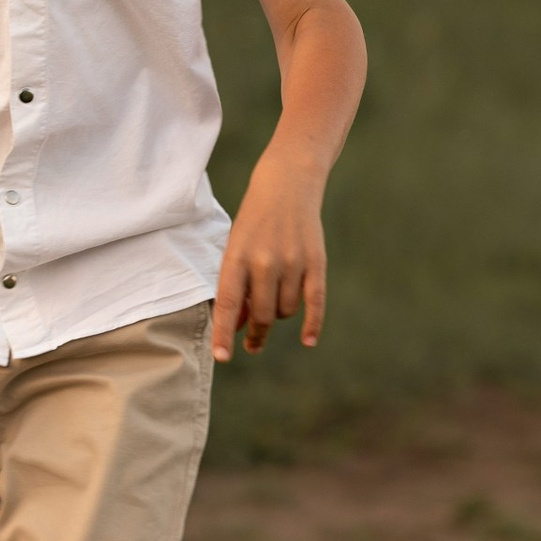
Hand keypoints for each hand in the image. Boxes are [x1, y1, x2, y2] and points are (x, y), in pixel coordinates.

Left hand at [213, 159, 328, 357]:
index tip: (223, 357)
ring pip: (286, 310)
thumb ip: (236, 285)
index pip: (228, 303)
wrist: (288, 183)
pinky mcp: (316, 261)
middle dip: (257, 332)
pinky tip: (308, 341)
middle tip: (253, 343)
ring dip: (279, 315)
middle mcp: (265, 260)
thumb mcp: (235, 247)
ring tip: (273, 303)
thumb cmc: (254, 221)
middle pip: (262, 314)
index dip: (224, 333)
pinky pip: (315, 302)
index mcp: (237, 256)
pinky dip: (312, 324)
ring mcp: (293, 261)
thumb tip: (239, 327)